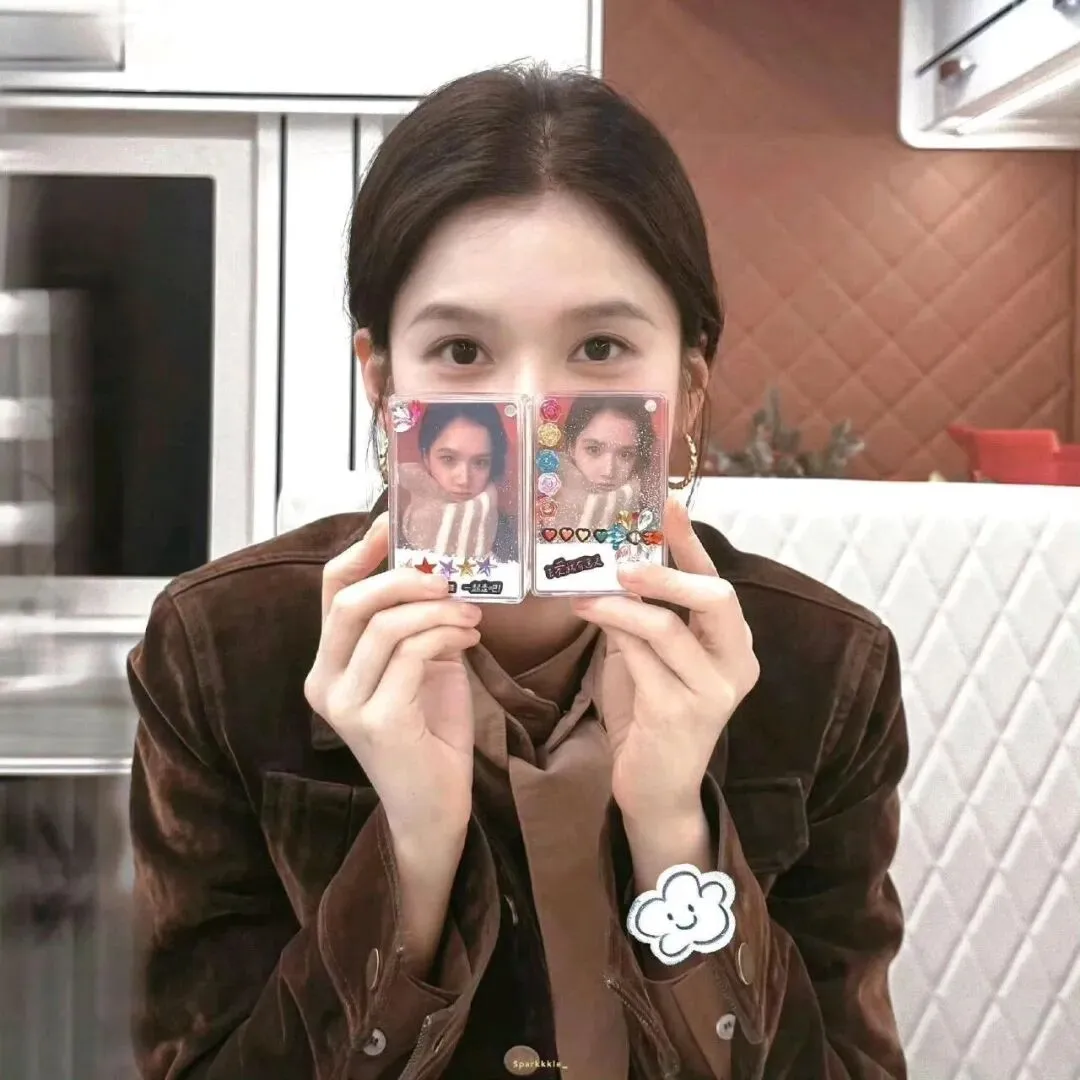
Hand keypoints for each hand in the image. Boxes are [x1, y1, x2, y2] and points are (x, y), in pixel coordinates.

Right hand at [304, 514, 480, 844]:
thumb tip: (436, 570)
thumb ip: (415, 625)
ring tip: (470, 617)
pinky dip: (445, 636)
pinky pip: (411, 655)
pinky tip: (468, 641)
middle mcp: (323, 682)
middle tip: (448, 579)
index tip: (392, 524)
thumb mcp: (420, 665)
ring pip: (385, 626)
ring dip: (437, 610)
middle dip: (405, 579)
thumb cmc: (430, 732)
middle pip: (352, 602)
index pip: (332, 591)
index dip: (361, 551)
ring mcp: (345, 704)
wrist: (435, 806)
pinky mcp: (377, 721)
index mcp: (328, 664)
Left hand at [571, 499, 759, 825]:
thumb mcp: (650, 655)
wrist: (656, 787)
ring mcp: (713, 690)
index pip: (716, 581)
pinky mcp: (681, 713)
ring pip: (669, 628)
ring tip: (583, 593)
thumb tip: (613, 563)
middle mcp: (736, 663)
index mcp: (733, 643)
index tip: (666, 502)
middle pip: (717, 599)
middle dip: (667, 573)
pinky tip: (588, 618)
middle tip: (622, 562)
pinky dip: (612, 632)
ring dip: (620, 605)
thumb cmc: (651, 713)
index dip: (690, 541)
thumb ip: (645, 614)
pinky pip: (643, 659)